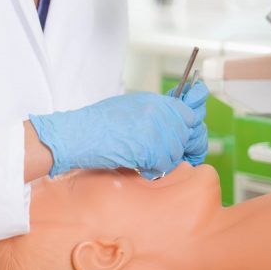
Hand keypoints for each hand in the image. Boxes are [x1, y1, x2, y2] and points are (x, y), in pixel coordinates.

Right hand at [28, 81, 208, 178]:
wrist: (78, 134)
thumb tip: (177, 121)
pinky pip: (164, 165)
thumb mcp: (129, 107)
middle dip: (182, 147)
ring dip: (162, 160)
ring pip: (176, 153)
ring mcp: (157, 129)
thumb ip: (154, 113)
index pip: (190, 112)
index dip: (192, 127)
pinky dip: (152, 169)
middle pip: (188, 134)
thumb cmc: (97, 123)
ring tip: (141, 156)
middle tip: (168, 155)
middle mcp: (160, 112)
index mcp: (155, 100)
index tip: (191, 138)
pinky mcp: (152, 148)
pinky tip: (136, 162)